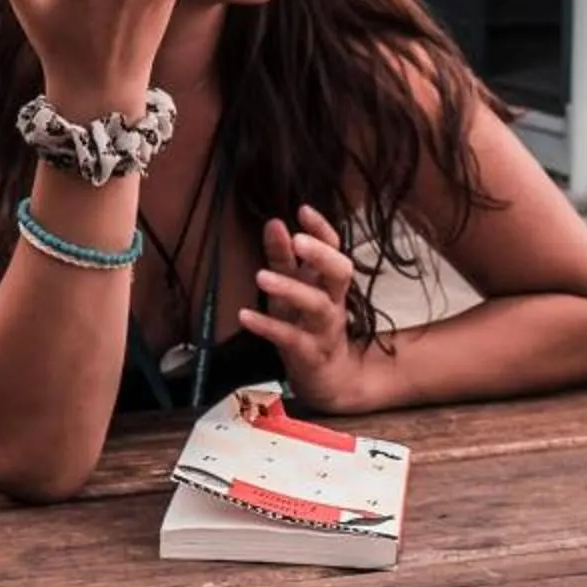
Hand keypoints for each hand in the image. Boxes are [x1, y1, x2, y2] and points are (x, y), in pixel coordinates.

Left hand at [234, 207, 385, 411]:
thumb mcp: (293, 288)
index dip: (322, 229)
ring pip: (317, 305)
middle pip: (340, 272)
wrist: (328, 377)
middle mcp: (332, 301)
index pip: (335, 249)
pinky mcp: (308, 353)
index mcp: (330, 283)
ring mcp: (323, 328)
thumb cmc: (307, 324)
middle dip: (321, 254)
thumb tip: (274, 222)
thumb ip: (283, 256)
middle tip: (298, 240)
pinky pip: (291, 338)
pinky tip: (245, 316)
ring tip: (261, 277)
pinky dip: (268, 327)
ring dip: (291, 289)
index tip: (303, 209)